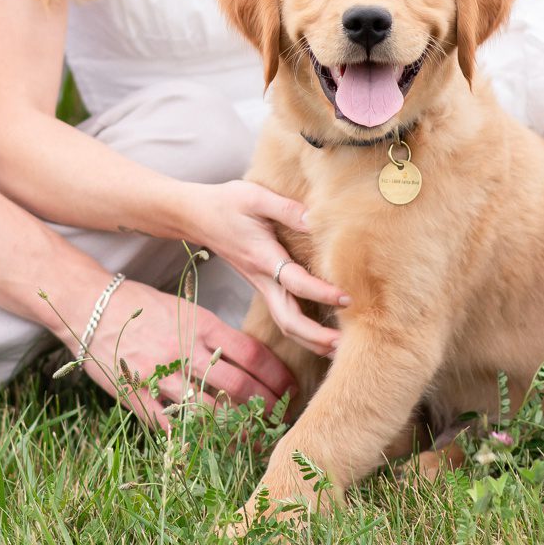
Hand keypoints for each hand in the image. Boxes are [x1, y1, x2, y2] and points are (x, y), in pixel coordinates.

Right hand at [73, 281, 295, 430]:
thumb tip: (250, 361)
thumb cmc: (143, 307)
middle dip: (267, 407)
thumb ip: (214, 334)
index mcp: (200, 325)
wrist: (92, 307)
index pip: (252, 354)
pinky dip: (192, 438)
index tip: (291, 389)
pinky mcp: (138, 396)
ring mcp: (160, 376)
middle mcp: (184, 351)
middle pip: (238, 387)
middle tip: (281, 418)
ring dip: (237, 429)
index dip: (277, 376)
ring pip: (210, 412)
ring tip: (255, 437)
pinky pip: (171, 425)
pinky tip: (210, 446)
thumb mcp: (185, 309)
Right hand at [178, 182, 348, 355]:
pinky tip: (323, 334)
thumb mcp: (255, 197)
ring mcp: (261, 286)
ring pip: (286, 324)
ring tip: (340, 348)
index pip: (295, 282)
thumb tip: (317, 220)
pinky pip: (284, 315)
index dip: (322, 292)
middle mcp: (262, 279)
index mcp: (262, 258)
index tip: (347, 298)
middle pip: (288, 320)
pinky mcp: (263, 286)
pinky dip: (303, 331)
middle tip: (346, 344)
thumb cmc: (226, 203)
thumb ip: (287, 209)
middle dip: (316, 337)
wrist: (195, 216)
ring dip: (311, 341)